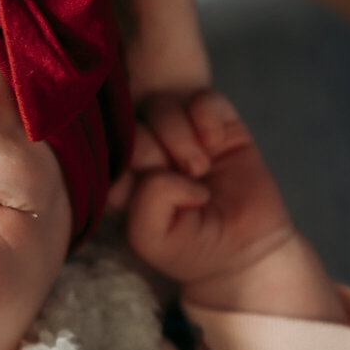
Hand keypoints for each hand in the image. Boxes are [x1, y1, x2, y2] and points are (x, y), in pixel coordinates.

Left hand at [123, 90, 295, 287]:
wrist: (246, 251)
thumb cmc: (190, 246)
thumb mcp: (152, 237)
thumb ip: (145, 200)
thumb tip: (170, 166)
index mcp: (122, 174)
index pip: (103, 148)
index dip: (125, 165)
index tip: (145, 193)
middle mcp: (148, 150)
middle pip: (130, 122)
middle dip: (152, 150)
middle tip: (182, 177)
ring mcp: (182, 134)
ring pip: (161, 104)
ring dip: (179, 135)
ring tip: (200, 168)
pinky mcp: (218, 124)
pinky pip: (203, 98)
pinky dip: (207, 117)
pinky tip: (216, 143)